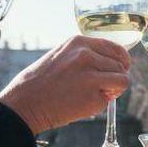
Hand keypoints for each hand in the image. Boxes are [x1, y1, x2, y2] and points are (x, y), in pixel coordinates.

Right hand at [0, 36, 130, 133]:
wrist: (24, 103)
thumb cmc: (40, 83)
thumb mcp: (61, 56)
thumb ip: (84, 55)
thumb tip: (111, 62)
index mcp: (78, 42)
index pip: (114, 47)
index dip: (120, 61)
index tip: (120, 68)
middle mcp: (86, 54)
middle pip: (120, 65)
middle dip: (115, 77)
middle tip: (101, 87)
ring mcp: (91, 75)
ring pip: (122, 80)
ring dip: (112, 90)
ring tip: (92, 95)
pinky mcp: (93, 95)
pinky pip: (110, 100)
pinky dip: (101, 104)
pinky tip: (81, 104)